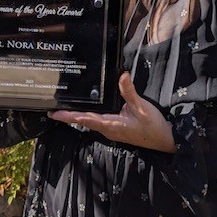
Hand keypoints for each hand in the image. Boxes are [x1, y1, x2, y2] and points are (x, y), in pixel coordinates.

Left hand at [48, 72, 175, 152]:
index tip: (55, 114)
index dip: (70, 116)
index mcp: (111, 125)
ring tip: (63, 110)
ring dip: (77, 117)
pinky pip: (98, 122)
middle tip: (52, 111)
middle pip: (84, 121)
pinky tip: (85, 111)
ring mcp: (112, 130)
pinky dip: (88, 116)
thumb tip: (122, 75)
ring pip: (90, 122)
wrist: (164, 141)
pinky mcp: (116, 129)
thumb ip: (130, 92)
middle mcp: (108, 129)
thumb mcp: (141, 107)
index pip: (86, 119)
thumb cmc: (153, 126)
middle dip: (68, 116)